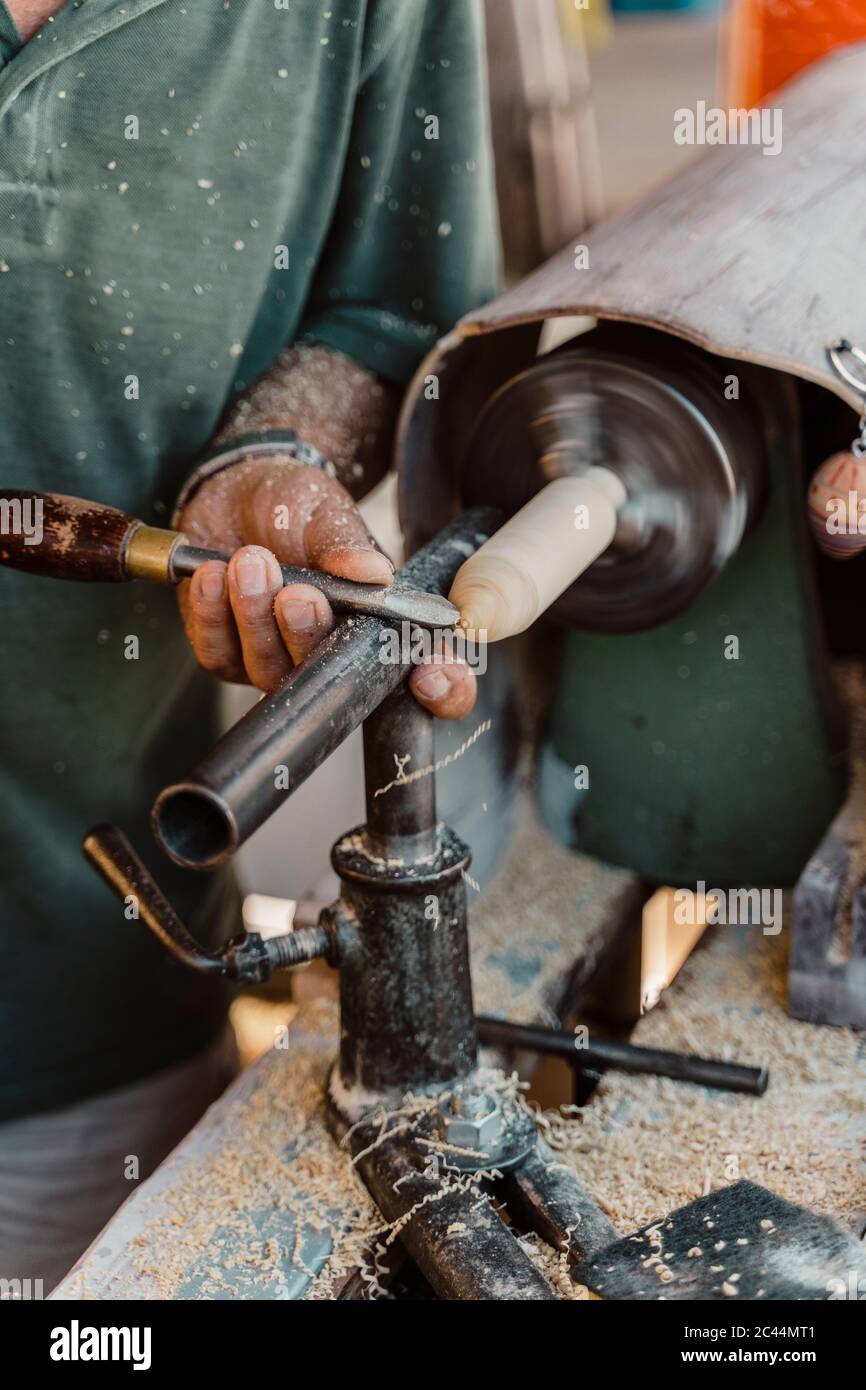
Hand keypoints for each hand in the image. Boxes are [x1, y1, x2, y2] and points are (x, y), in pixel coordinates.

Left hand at [178, 456, 476, 719]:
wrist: (234, 488)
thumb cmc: (294, 505)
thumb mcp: (326, 511)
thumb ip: (345, 542)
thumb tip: (372, 572)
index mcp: (378, 627)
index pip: (429, 684)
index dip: (444, 691)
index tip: (434, 675)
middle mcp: (332, 654)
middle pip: (330, 678)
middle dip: (308, 633)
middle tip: (298, 590)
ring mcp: (277, 661)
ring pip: (268, 670)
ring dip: (256, 616)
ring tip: (248, 562)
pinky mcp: (226, 655)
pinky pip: (218, 654)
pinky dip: (213, 615)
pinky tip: (212, 573)